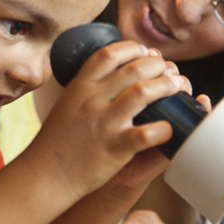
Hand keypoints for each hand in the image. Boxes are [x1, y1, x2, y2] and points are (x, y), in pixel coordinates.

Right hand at [27, 41, 191, 199]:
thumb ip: (87, 86)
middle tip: (168, 69)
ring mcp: (104, 124)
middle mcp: (92, 100)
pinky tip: (169, 128)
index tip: (145, 52)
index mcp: (80, 86)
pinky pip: (147, 133)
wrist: (46, 175)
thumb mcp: (67, 103)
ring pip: (144, 92)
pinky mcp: (115, 148)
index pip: (109, 54)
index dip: (133, 48)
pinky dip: (164, 128)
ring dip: (168, 85)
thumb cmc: (58, 141)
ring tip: (178, 86)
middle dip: (158, 64)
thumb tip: (111, 69)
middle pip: (134, 68)